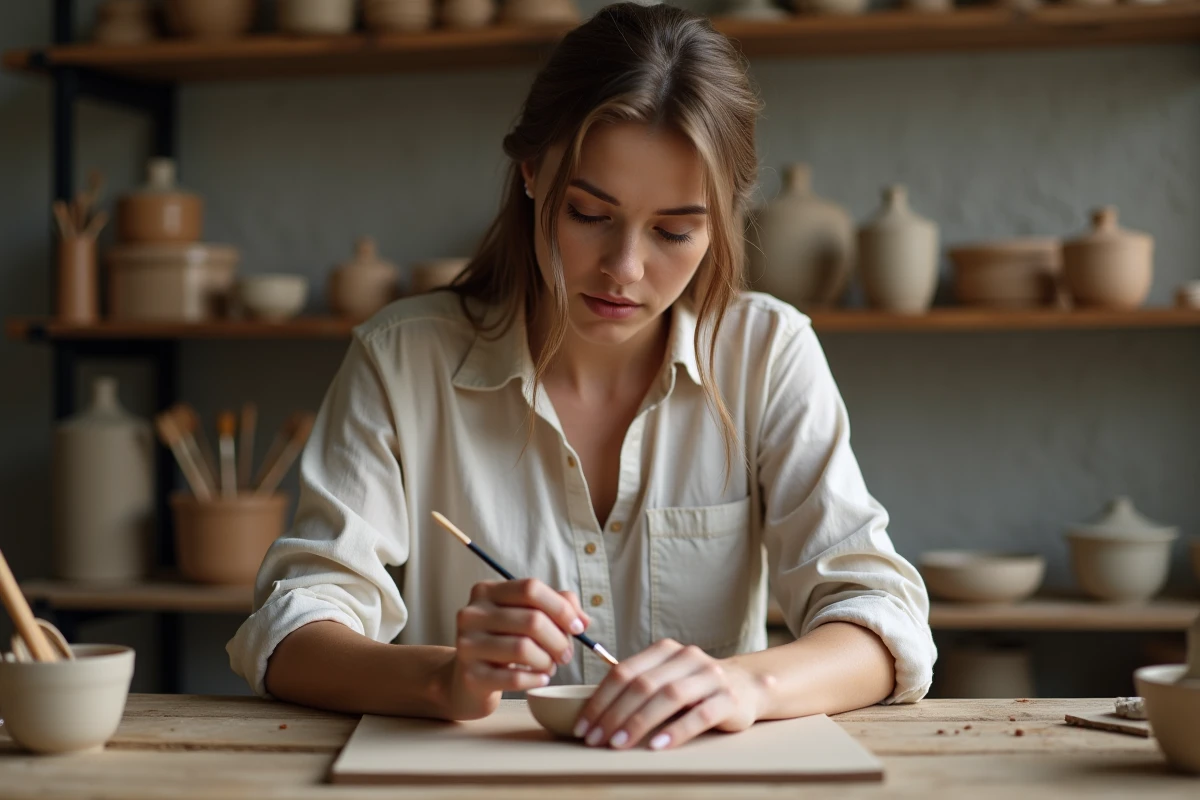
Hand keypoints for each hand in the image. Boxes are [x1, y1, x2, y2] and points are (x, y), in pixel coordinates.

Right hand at [440, 578, 590, 719]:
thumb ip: (557, 606)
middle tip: (566, 655)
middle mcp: (472, 614)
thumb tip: (582, 619)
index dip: (561, 608)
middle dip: (559, 640)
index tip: (578, 627)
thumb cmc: (504, 643)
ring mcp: (467, 644)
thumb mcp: (526, 616)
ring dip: (548, 661)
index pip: (531, 588)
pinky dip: (536, 679)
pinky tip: (541, 679)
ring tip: (550, 667)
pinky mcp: (470, 675)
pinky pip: (514, 677)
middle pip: (532, 620)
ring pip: (524, 648)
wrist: (467, 681)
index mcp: (487, 591)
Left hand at [574, 639, 766, 749]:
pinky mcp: (728, 699)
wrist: (749, 686)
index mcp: (666, 651)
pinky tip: (657, 745)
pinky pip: (700, 715)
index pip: (624, 672)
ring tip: (619, 744)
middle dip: (613, 714)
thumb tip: (593, 713)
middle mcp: (687, 658)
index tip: (583, 726)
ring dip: (639, 722)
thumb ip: (638, 686)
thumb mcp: (668, 678)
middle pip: (642, 684)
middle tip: (595, 739)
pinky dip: (676, 730)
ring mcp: (709, 677)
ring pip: (668, 696)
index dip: (600, 700)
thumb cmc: (696, 688)